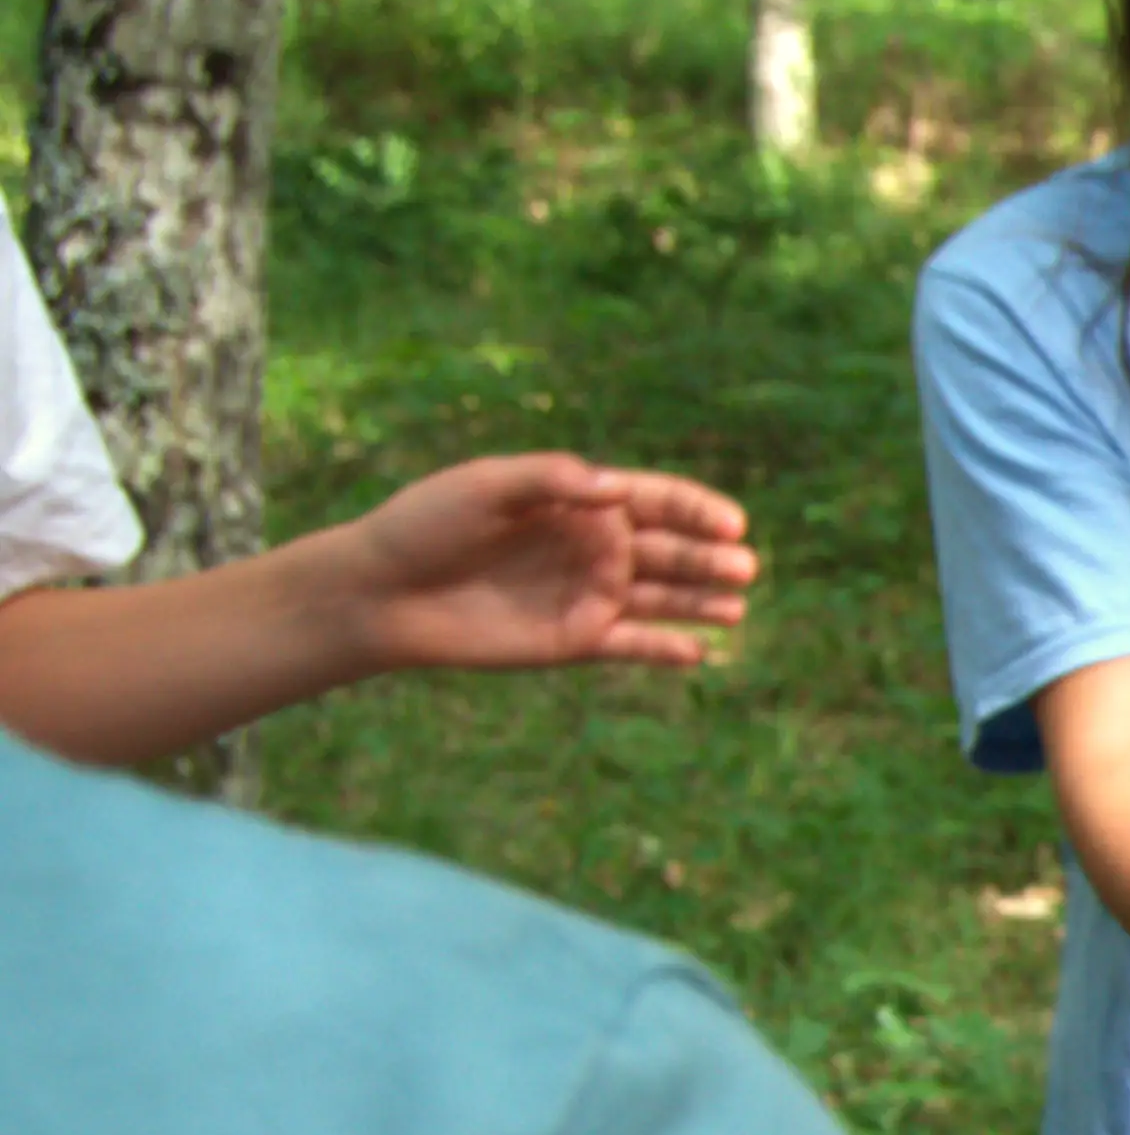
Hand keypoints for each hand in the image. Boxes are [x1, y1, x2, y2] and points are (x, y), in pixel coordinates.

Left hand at [334, 454, 759, 675]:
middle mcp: (595, 547)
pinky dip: (665, 650)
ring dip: (702, 603)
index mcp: (580, 503)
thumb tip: (618, 489)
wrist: (382, 592)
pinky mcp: (576, 641)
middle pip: (669, 551)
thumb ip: (553, 481)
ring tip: (735, 608)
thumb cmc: (427, 525)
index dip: (697, 510)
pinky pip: (633, 646)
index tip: (731, 524)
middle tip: (742, 569)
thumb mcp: (486, 486)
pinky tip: (697, 653)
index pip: (656, 501)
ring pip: (662, 599)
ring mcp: (589, 595)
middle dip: (708, 559)